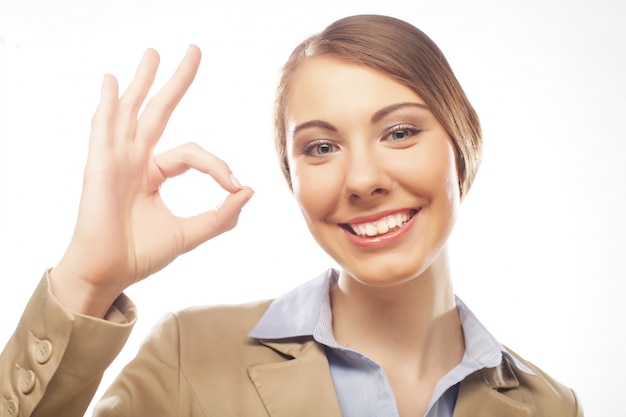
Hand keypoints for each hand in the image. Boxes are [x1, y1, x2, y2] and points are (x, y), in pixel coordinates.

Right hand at [49, 46, 253, 316]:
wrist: (109, 273)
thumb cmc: (141, 254)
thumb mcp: (191, 233)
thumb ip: (221, 215)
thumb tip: (250, 191)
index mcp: (154, 173)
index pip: (193, 154)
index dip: (218, 166)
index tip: (236, 186)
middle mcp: (135, 160)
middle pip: (158, 112)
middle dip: (176, 82)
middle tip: (195, 51)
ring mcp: (116, 160)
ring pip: (132, 112)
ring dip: (142, 82)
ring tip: (153, 53)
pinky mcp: (99, 166)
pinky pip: (104, 130)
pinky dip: (109, 105)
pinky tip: (114, 83)